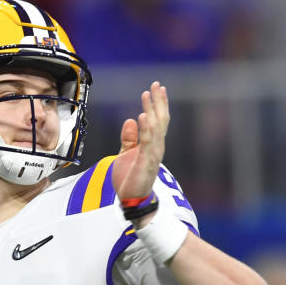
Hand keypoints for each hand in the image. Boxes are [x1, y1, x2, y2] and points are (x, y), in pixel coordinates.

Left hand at [112, 82, 169, 202]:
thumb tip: (130, 120)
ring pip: (155, 129)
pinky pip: (147, 143)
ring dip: (152, 111)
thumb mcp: (125, 153)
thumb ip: (129, 138)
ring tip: (149, 95)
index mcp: (152, 145)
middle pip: (160, 120)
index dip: (157, 104)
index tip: (155, 88)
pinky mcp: (146, 163)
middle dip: (158, 102)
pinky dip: (145, 129)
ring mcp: (153, 155)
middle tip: (156, 85)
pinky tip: (142, 117)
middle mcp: (156, 147)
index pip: (157, 120)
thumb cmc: (130, 178)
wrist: (131, 200)